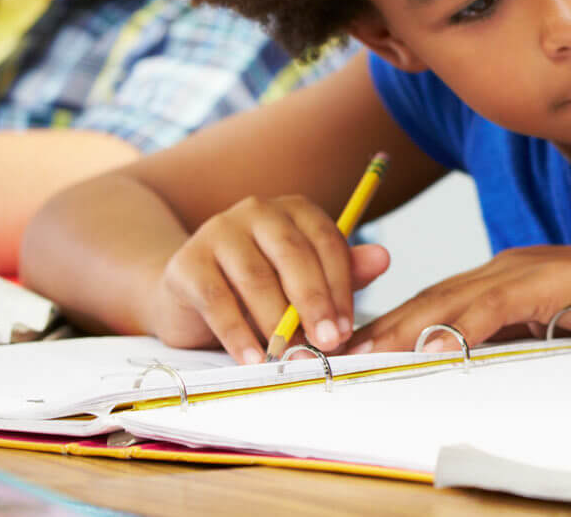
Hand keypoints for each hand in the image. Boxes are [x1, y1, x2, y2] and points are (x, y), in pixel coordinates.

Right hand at [146, 194, 389, 362]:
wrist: (188, 295)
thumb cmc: (260, 288)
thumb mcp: (304, 280)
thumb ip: (342, 271)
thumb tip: (384, 259)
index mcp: (295, 210)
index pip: (327, 242)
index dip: (340, 287)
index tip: (348, 328)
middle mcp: (257, 211)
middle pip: (293, 256)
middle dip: (314, 303)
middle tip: (329, 343)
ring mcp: (218, 232)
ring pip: (256, 279)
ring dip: (277, 324)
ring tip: (292, 357)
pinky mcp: (186, 263)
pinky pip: (217, 301)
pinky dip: (238, 335)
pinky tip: (254, 360)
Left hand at [349, 238, 570, 368]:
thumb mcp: (551, 327)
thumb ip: (512, 338)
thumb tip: (467, 366)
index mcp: (502, 276)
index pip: (431, 303)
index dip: (384, 326)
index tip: (344, 353)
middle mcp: (505, 266)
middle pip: (427, 299)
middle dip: (376, 326)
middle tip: (328, 355)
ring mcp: (527, 270)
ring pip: (450, 300)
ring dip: (402, 327)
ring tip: (360, 354)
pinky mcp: (551, 282)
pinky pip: (495, 306)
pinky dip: (459, 324)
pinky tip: (432, 343)